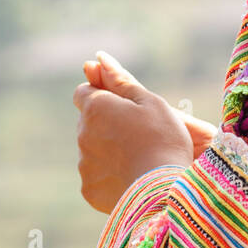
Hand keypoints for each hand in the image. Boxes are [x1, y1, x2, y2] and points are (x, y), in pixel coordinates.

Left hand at [74, 50, 195, 213]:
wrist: (164, 189)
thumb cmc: (163, 139)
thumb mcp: (149, 102)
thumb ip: (120, 80)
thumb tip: (98, 58)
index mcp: (96, 107)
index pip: (84, 92)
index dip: (102, 95)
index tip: (122, 105)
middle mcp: (83, 133)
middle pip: (88, 122)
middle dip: (106, 123)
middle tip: (139, 133)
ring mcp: (84, 164)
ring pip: (91, 150)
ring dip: (108, 149)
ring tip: (138, 157)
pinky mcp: (89, 189)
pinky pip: (95, 176)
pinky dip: (109, 174)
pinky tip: (132, 176)